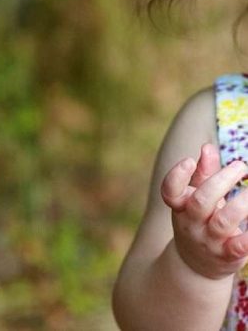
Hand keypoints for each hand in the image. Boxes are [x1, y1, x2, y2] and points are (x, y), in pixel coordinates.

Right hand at [161, 143, 247, 279]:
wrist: (197, 264)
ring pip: (224, 222)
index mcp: (181, 206)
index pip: (170, 191)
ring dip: (242, 204)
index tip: (188, 160)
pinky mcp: (228, 256)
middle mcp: (192, 223)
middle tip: (240, 165)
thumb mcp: (195, 196)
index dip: (177, 176)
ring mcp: (209, 241)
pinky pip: (241, 246)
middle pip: (202, 201)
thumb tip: (207, 147)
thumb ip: (203, 172)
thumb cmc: (200, 219)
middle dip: (221, 181)